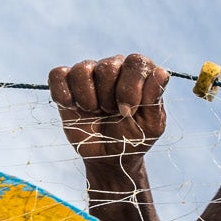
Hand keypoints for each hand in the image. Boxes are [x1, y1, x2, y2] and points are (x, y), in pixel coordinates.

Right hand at [48, 54, 170, 165]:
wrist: (108, 157)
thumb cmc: (133, 139)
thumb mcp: (151, 125)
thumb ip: (155, 99)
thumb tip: (162, 72)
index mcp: (140, 73)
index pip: (135, 62)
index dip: (130, 88)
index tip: (129, 112)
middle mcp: (115, 66)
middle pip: (108, 66)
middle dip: (109, 97)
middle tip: (111, 113)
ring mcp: (90, 74)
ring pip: (82, 69)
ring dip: (87, 98)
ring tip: (94, 111)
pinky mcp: (66, 84)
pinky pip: (58, 75)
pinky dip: (62, 93)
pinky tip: (72, 107)